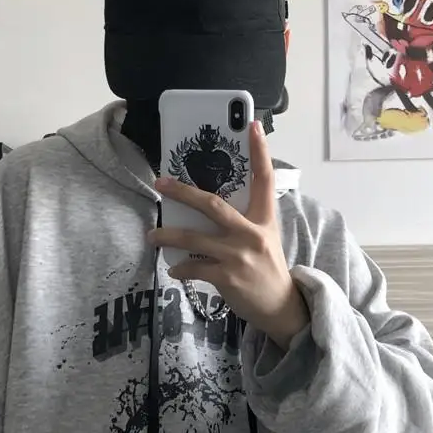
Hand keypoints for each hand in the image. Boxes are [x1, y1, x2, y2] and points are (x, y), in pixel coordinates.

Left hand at [148, 121, 308, 349]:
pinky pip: (193, 267)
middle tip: (161, 183)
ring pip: (194, 238)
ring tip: (152, 237)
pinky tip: (175, 269)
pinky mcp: (227, 276)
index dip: (260, 151)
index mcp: (264, 218)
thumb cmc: (267, 267)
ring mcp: (239, 255)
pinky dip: (180, 268)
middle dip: (183, 192)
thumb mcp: (265, 236)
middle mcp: (251, 233)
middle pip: (213, 204)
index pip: (265, 178)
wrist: (280, 305)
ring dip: (168, 236)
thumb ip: (245, 219)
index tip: (253, 126)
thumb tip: (210, 205)